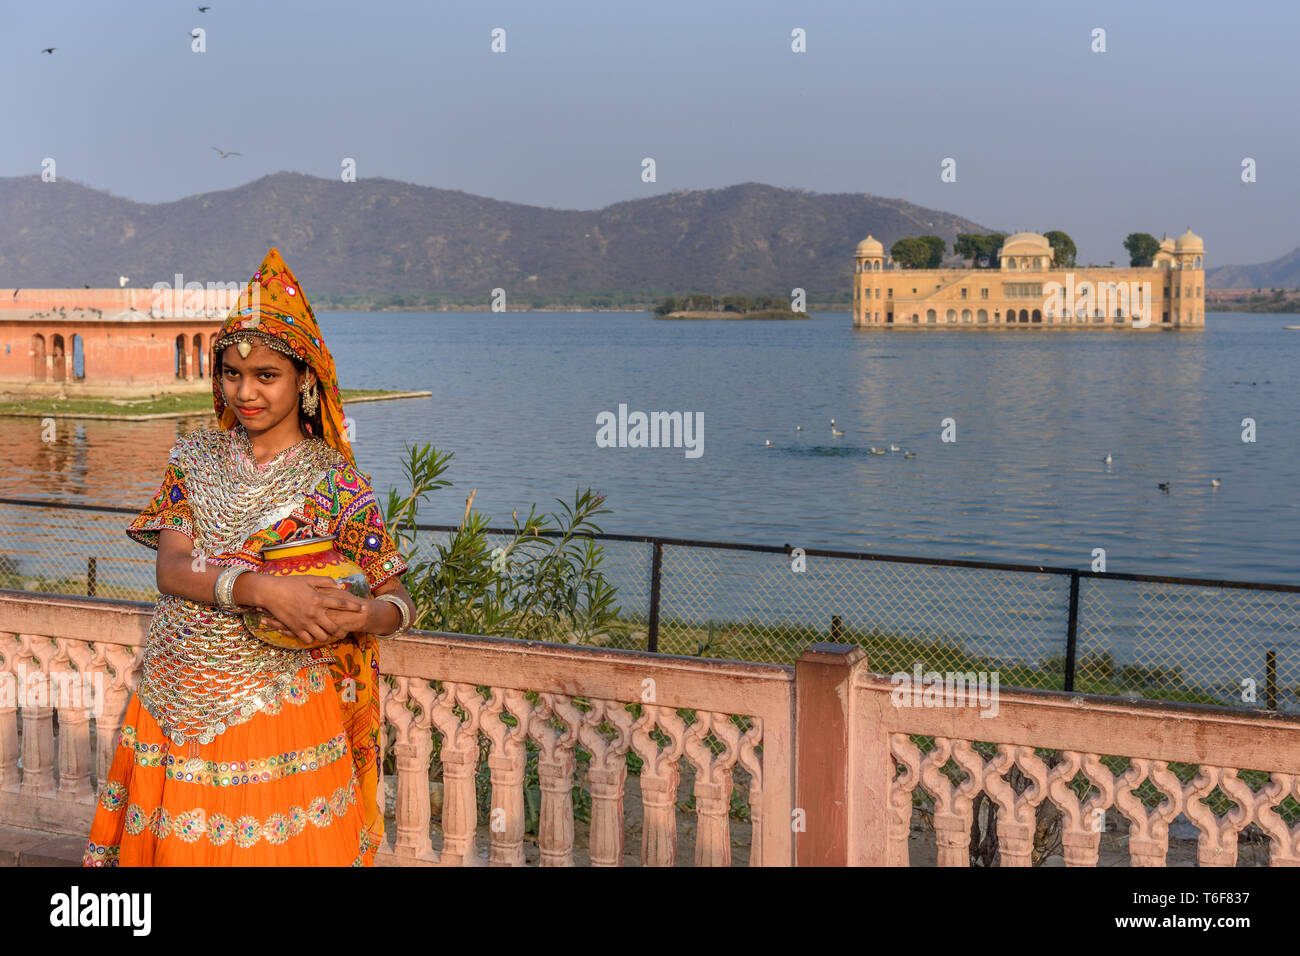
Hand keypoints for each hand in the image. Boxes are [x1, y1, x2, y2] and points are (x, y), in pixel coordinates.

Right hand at [254, 575, 369, 647]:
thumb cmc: (290, 583)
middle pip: (333, 626)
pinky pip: (308, 639)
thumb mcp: (309, 579)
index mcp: (318, 598)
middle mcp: (313, 612)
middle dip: (341, 629)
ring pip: (322, 636)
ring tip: (330, 633)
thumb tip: (339, 586)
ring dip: (327, 635)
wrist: (270, 592)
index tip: (363, 608)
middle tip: (345, 629)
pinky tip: (314, 634)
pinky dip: (312, 638)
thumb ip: (325, 582)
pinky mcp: (295, 628)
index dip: (353, 606)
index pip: (341, 603)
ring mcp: (304, 622)